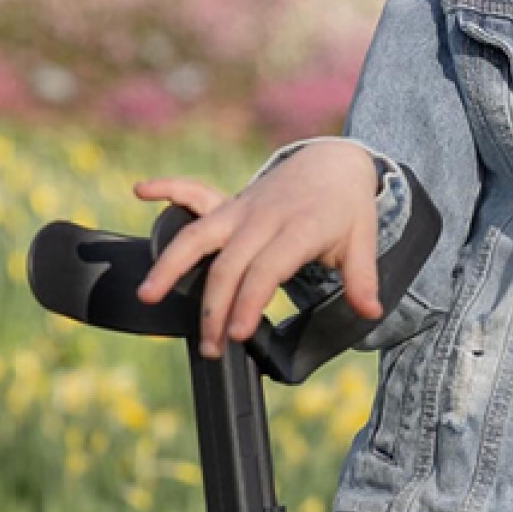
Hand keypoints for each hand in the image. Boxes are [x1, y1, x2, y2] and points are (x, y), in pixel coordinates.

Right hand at [132, 139, 384, 356]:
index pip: (266, 270)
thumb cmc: (347, 209)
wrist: (333, 163)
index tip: (238, 334)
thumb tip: (371, 312)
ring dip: (171, 265)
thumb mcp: (363, 241)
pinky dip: (167, 188)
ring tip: (148, 295)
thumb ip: (362, 278)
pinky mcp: (228, 204)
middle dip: (214, 309)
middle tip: (211, 348)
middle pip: (229, 265)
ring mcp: (242, 209)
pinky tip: (141, 189)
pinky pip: (193, 193)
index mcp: (299, 230)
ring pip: (199, 235)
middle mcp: (264, 219)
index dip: (250, 302)